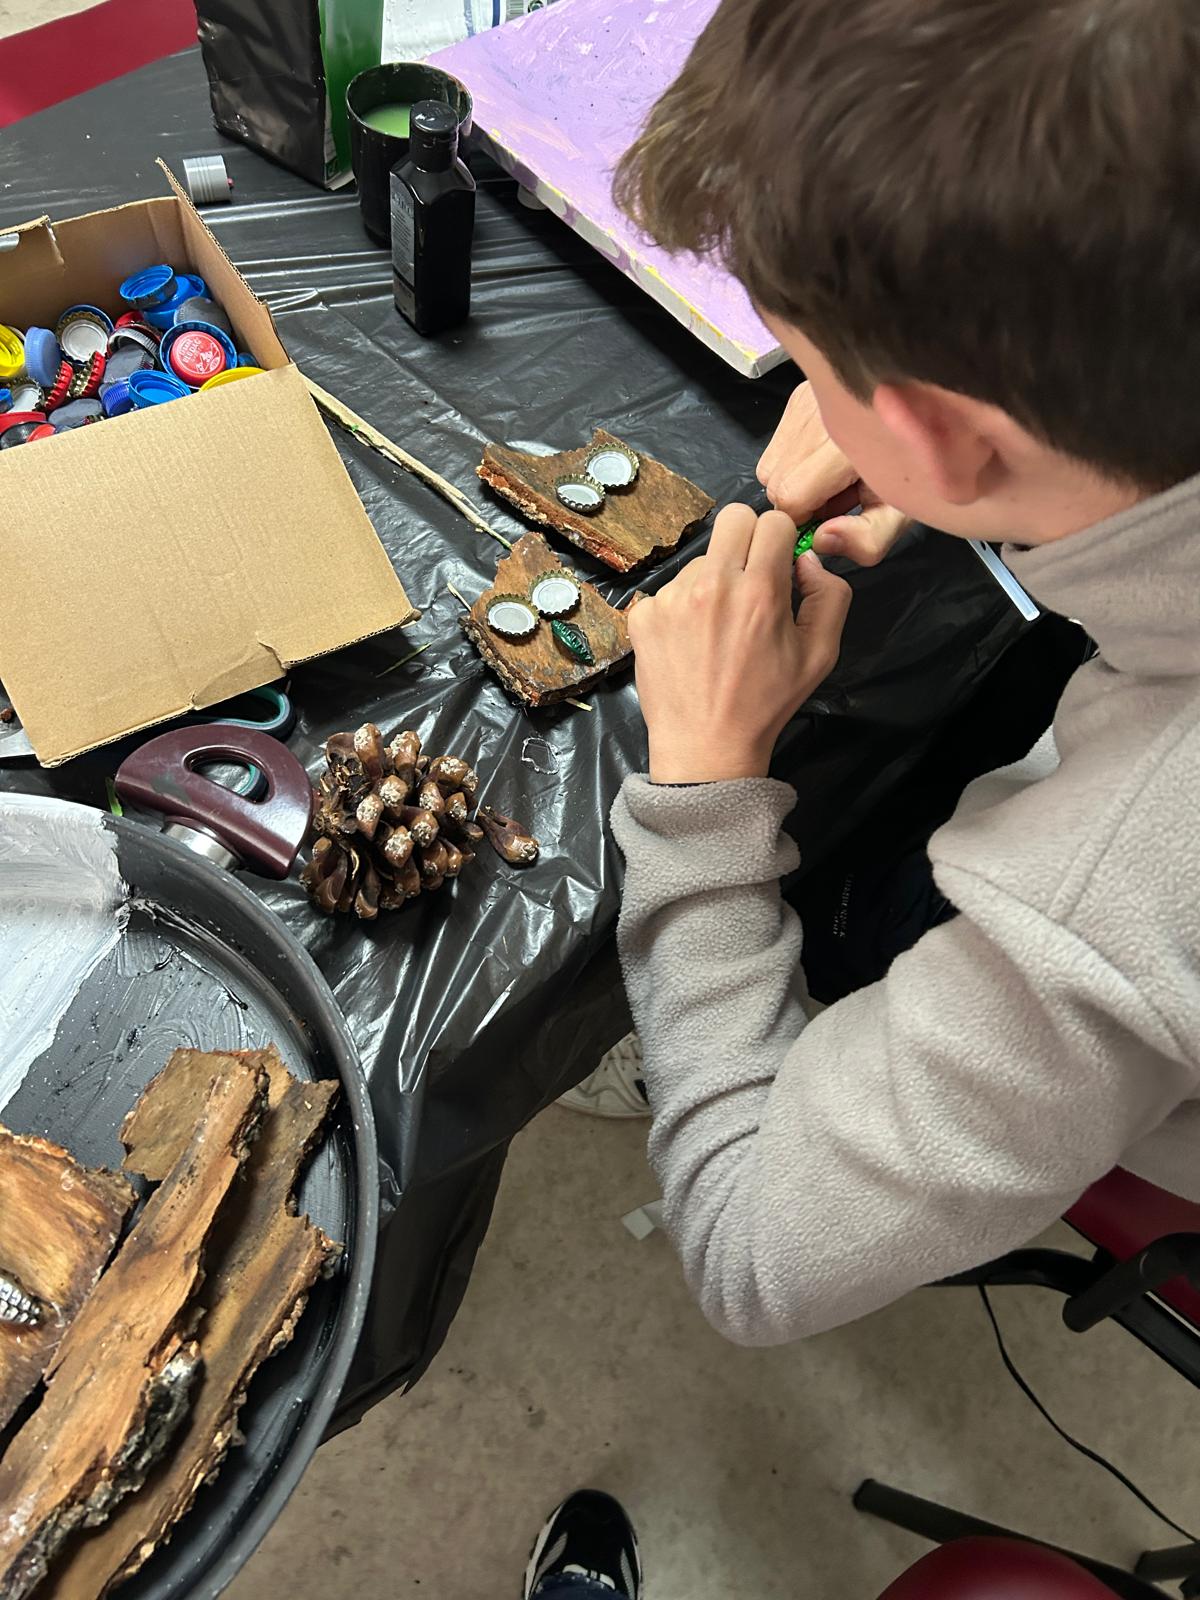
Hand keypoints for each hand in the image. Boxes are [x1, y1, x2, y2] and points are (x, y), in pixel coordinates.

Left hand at [627, 506, 851, 784]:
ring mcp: (672, 598)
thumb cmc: (766, 703)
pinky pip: (669, 589)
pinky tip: (690, 641)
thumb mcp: (821, 654)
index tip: (779, 564)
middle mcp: (713, 585)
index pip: (774, 520)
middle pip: (733, 517)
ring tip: (717, 626)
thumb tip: (807, 560)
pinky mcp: (643, 614)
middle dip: (748, 538)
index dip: (782, 540)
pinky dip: (682, 607)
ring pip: (701, 558)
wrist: (705, 746)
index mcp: (760, 590)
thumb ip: (830, 595)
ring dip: (714, 578)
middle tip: (750, 576)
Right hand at [756, 381, 909, 566]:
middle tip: (838, 500)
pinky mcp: (797, 397)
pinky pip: (776, 446)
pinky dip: (793, 462)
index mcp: (848, 444)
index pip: (790, 496)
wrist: (926, 418)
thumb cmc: (914, 471)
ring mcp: (805, 402)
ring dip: (793, 483)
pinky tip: (825, 460)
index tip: (832, 520)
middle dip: (799, 503)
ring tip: (833, 480)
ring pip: (770, 466)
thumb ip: (867, 539)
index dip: (805, 519)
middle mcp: (819, 414)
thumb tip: (820, 539)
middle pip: (774, 482)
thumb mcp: (899, 514)